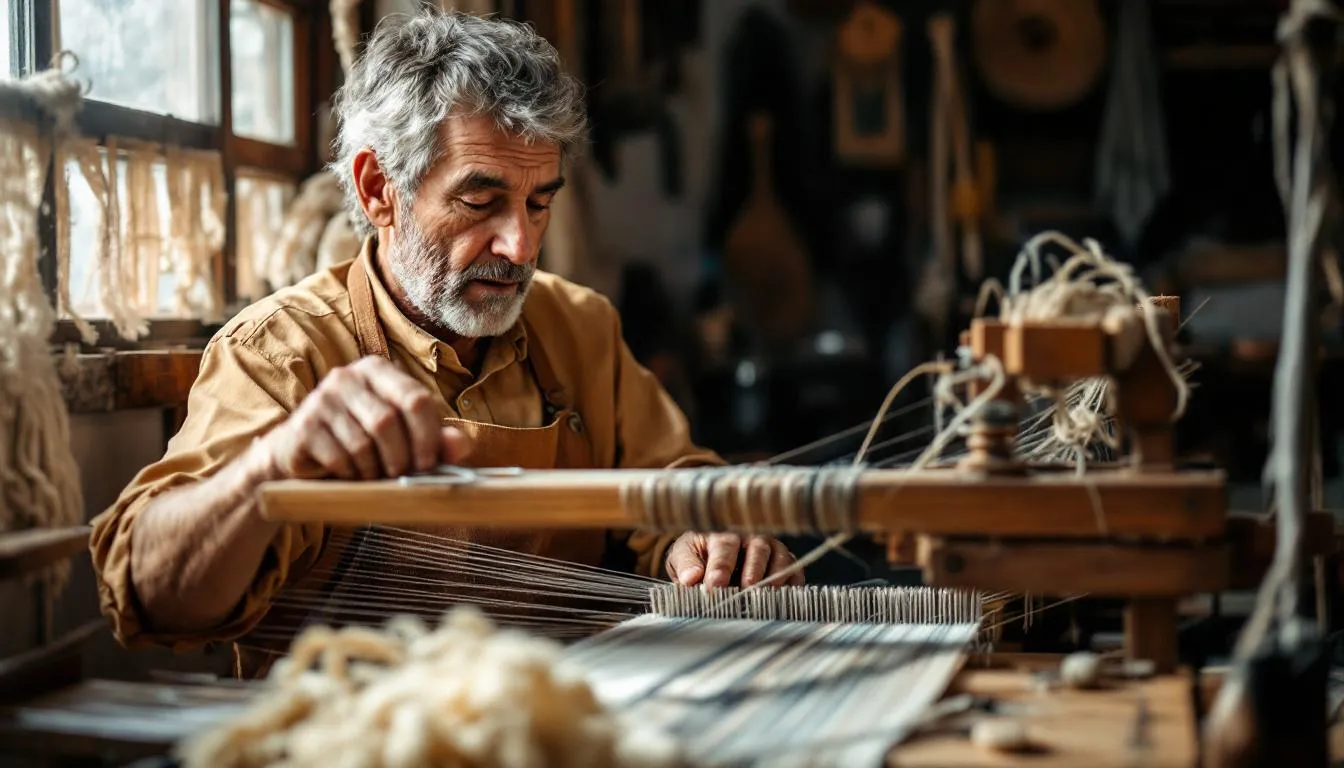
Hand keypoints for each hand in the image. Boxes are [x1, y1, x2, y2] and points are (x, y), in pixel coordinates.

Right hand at [256, 356, 471, 480]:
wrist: (302, 454)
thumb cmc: (363, 443)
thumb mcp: (404, 438)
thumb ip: (436, 440)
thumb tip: (461, 446)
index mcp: (379, 370)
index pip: (416, 398)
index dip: (428, 436)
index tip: (428, 464)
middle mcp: (348, 376)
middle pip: (389, 421)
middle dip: (402, 457)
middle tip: (402, 475)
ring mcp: (322, 398)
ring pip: (363, 442)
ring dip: (375, 469)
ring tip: (375, 474)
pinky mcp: (304, 425)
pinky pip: (339, 456)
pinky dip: (352, 474)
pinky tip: (352, 474)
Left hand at [665, 533, 803, 587]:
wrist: (709, 552)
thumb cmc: (697, 554)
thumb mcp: (682, 555)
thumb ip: (685, 565)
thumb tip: (690, 578)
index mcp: (722, 533)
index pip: (724, 547)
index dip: (720, 567)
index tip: (714, 585)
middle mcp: (749, 537)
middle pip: (757, 548)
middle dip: (752, 569)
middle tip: (746, 587)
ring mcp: (769, 548)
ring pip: (779, 556)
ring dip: (776, 575)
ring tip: (767, 592)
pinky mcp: (783, 561)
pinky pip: (794, 569)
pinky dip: (793, 581)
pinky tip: (786, 594)